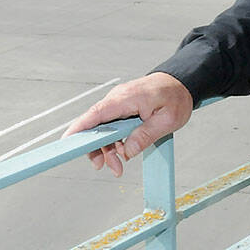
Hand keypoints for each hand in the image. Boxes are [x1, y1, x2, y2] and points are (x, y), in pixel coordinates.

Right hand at [62, 72, 193, 176]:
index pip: (96, 114)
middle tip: (108, 167)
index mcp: (126, 99)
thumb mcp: (167, 120)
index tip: (67, 142)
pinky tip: (122, 152)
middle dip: (97, 148)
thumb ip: (145, 135)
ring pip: (103, 129)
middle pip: (96, 125)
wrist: (182, 82)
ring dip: (108, 149)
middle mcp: (118, 99)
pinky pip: (111, 126)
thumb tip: (127, 151)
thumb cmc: (176, 96)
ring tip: (118, 166)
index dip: (79, 128)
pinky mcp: (122, 108)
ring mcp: (118, 103)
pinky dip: (114, 141)